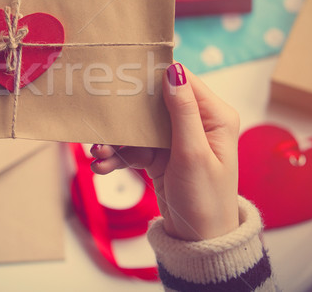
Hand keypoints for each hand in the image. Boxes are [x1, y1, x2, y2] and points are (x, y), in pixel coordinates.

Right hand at [90, 63, 239, 240]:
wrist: (200, 241)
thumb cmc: (206, 199)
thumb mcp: (193, 153)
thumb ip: (182, 112)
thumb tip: (172, 70)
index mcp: (214, 116)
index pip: (182, 81)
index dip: (153, 75)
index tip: (123, 72)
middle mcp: (196, 123)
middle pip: (154, 104)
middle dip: (126, 115)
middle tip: (102, 120)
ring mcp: (176, 139)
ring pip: (140, 128)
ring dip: (117, 141)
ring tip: (97, 153)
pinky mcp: (161, 155)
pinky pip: (135, 148)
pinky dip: (118, 156)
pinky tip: (102, 166)